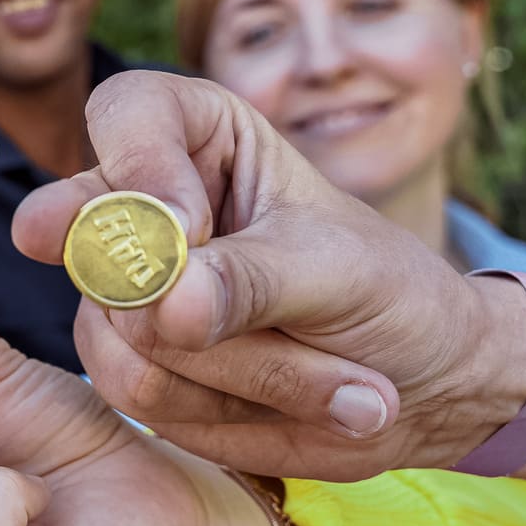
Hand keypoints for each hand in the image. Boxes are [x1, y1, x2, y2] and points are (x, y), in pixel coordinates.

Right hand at [11, 70, 525, 480]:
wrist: (419, 386)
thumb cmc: (387, 294)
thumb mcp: (336, 272)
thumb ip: (249, 279)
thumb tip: (166, 302)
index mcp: (201, 138)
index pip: (126, 113)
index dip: (138, 166)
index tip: (187, 228)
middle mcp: (144, 209)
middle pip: (105, 249)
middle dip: (201, 315)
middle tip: (273, 337)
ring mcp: (125, 292)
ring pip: (124, 340)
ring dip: (242, 377)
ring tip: (334, 381)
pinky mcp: (127, 363)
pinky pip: (135, 394)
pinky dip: (226, 413)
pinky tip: (292, 407)